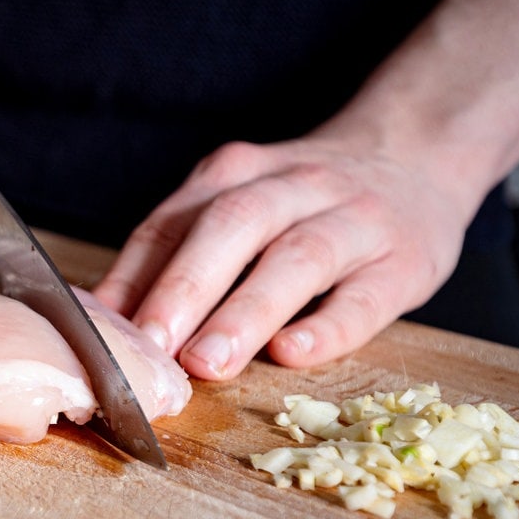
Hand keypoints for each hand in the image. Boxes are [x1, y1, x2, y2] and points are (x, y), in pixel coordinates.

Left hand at [93, 136, 477, 380]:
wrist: (418, 156)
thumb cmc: (303, 202)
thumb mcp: (235, 204)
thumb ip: (174, 252)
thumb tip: (104, 316)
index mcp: (235, 174)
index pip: (174, 222)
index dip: (134, 276)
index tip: (100, 330)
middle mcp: (293, 187)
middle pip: (232, 228)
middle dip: (184, 289)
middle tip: (150, 348)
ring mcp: (354, 220)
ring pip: (297, 259)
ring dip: (245, 312)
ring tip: (207, 362)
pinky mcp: (405, 262)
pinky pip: (366, 296)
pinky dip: (328, 326)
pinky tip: (292, 354)